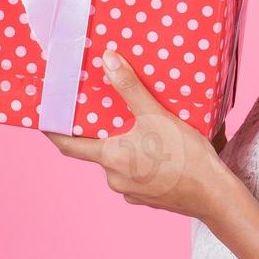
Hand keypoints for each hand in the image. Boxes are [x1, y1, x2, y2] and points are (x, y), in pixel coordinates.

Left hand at [42, 49, 234, 222]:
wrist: (214, 195)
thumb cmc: (184, 155)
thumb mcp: (156, 115)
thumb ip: (129, 87)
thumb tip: (108, 60)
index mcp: (110, 157)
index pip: (68, 144)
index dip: (54, 131)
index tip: (43, 119)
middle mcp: (114, 178)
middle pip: (98, 151)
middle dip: (101, 133)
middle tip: (108, 112)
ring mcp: (131, 192)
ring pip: (120, 164)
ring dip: (125, 148)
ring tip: (141, 129)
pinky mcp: (149, 198)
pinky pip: (137, 176)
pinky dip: (141, 162)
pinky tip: (159, 151)